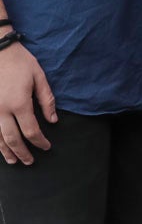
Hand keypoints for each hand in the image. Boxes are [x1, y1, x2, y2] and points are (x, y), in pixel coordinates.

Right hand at [0, 42, 55, 164]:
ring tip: (13, 160)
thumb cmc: (20, 62)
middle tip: (29, 161)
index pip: (31, 131)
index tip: (46, 147)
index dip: (40, 142)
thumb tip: (53, 120)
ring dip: (5, 151)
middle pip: (12, 139)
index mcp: (19, 103)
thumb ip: (47, 100)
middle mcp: (1, 110)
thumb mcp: (39, 78)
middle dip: (22, 152)